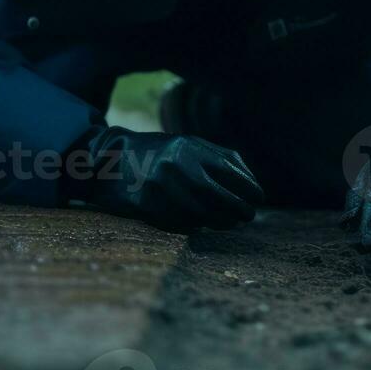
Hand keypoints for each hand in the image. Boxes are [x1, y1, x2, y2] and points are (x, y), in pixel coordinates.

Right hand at [65, 126, 264, 232]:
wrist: (111, 159)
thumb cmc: (160, 152)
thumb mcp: (190, 144)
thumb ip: (221, 158)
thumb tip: (251, 181)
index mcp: (189, 147)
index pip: (228, 171)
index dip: (248, 188)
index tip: (258, 198)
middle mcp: (175, 165)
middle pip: (217, 195)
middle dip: (238, 208)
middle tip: (248, 216)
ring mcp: (159, 186)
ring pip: (200, 212)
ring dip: (221, 220)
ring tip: (231, 223)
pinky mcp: (146, 205)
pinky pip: (180, 221)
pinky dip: (197, 225)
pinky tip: (206, 224)